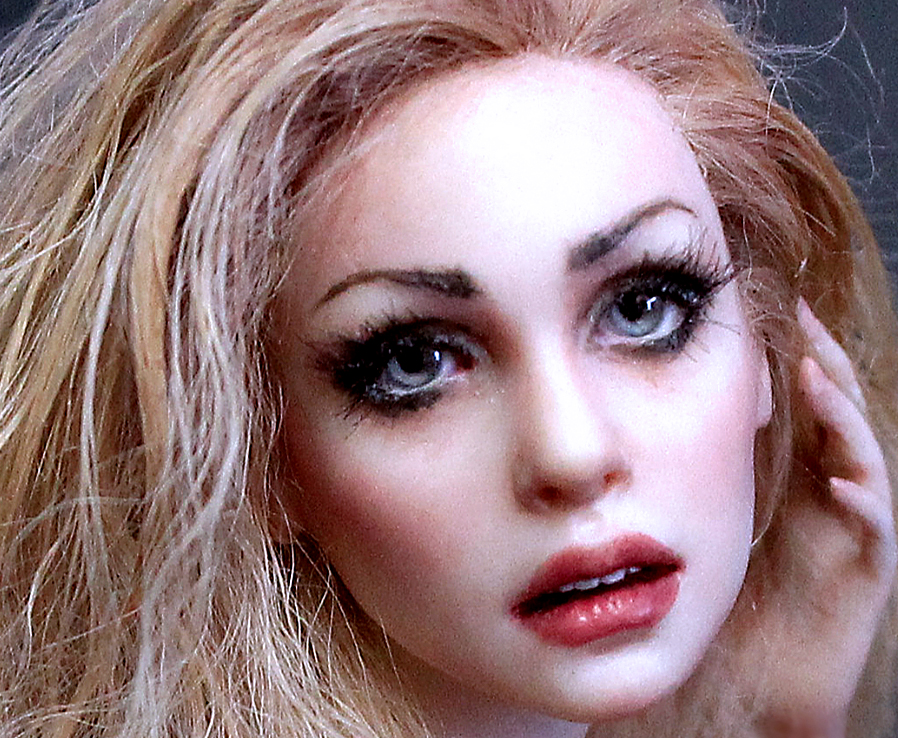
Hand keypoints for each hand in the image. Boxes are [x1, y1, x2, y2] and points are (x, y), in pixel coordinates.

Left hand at [745, 301, 895, 734]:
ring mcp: (854, 527)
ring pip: (863, 458)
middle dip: (823, 362)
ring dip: (843, 417)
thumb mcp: (722, 511)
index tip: (771, 308)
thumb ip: (716, 464)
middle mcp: (833, 491)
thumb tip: (674, 410)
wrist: (757, 673)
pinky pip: (875, 531)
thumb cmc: (735, 591)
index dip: (793, 353)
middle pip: (838, 413)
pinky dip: (864, 506)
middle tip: (800, 315)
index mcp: (800, 474)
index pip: (805, 401)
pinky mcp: (867, 572)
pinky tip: (843, 486)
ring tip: (817, 378)